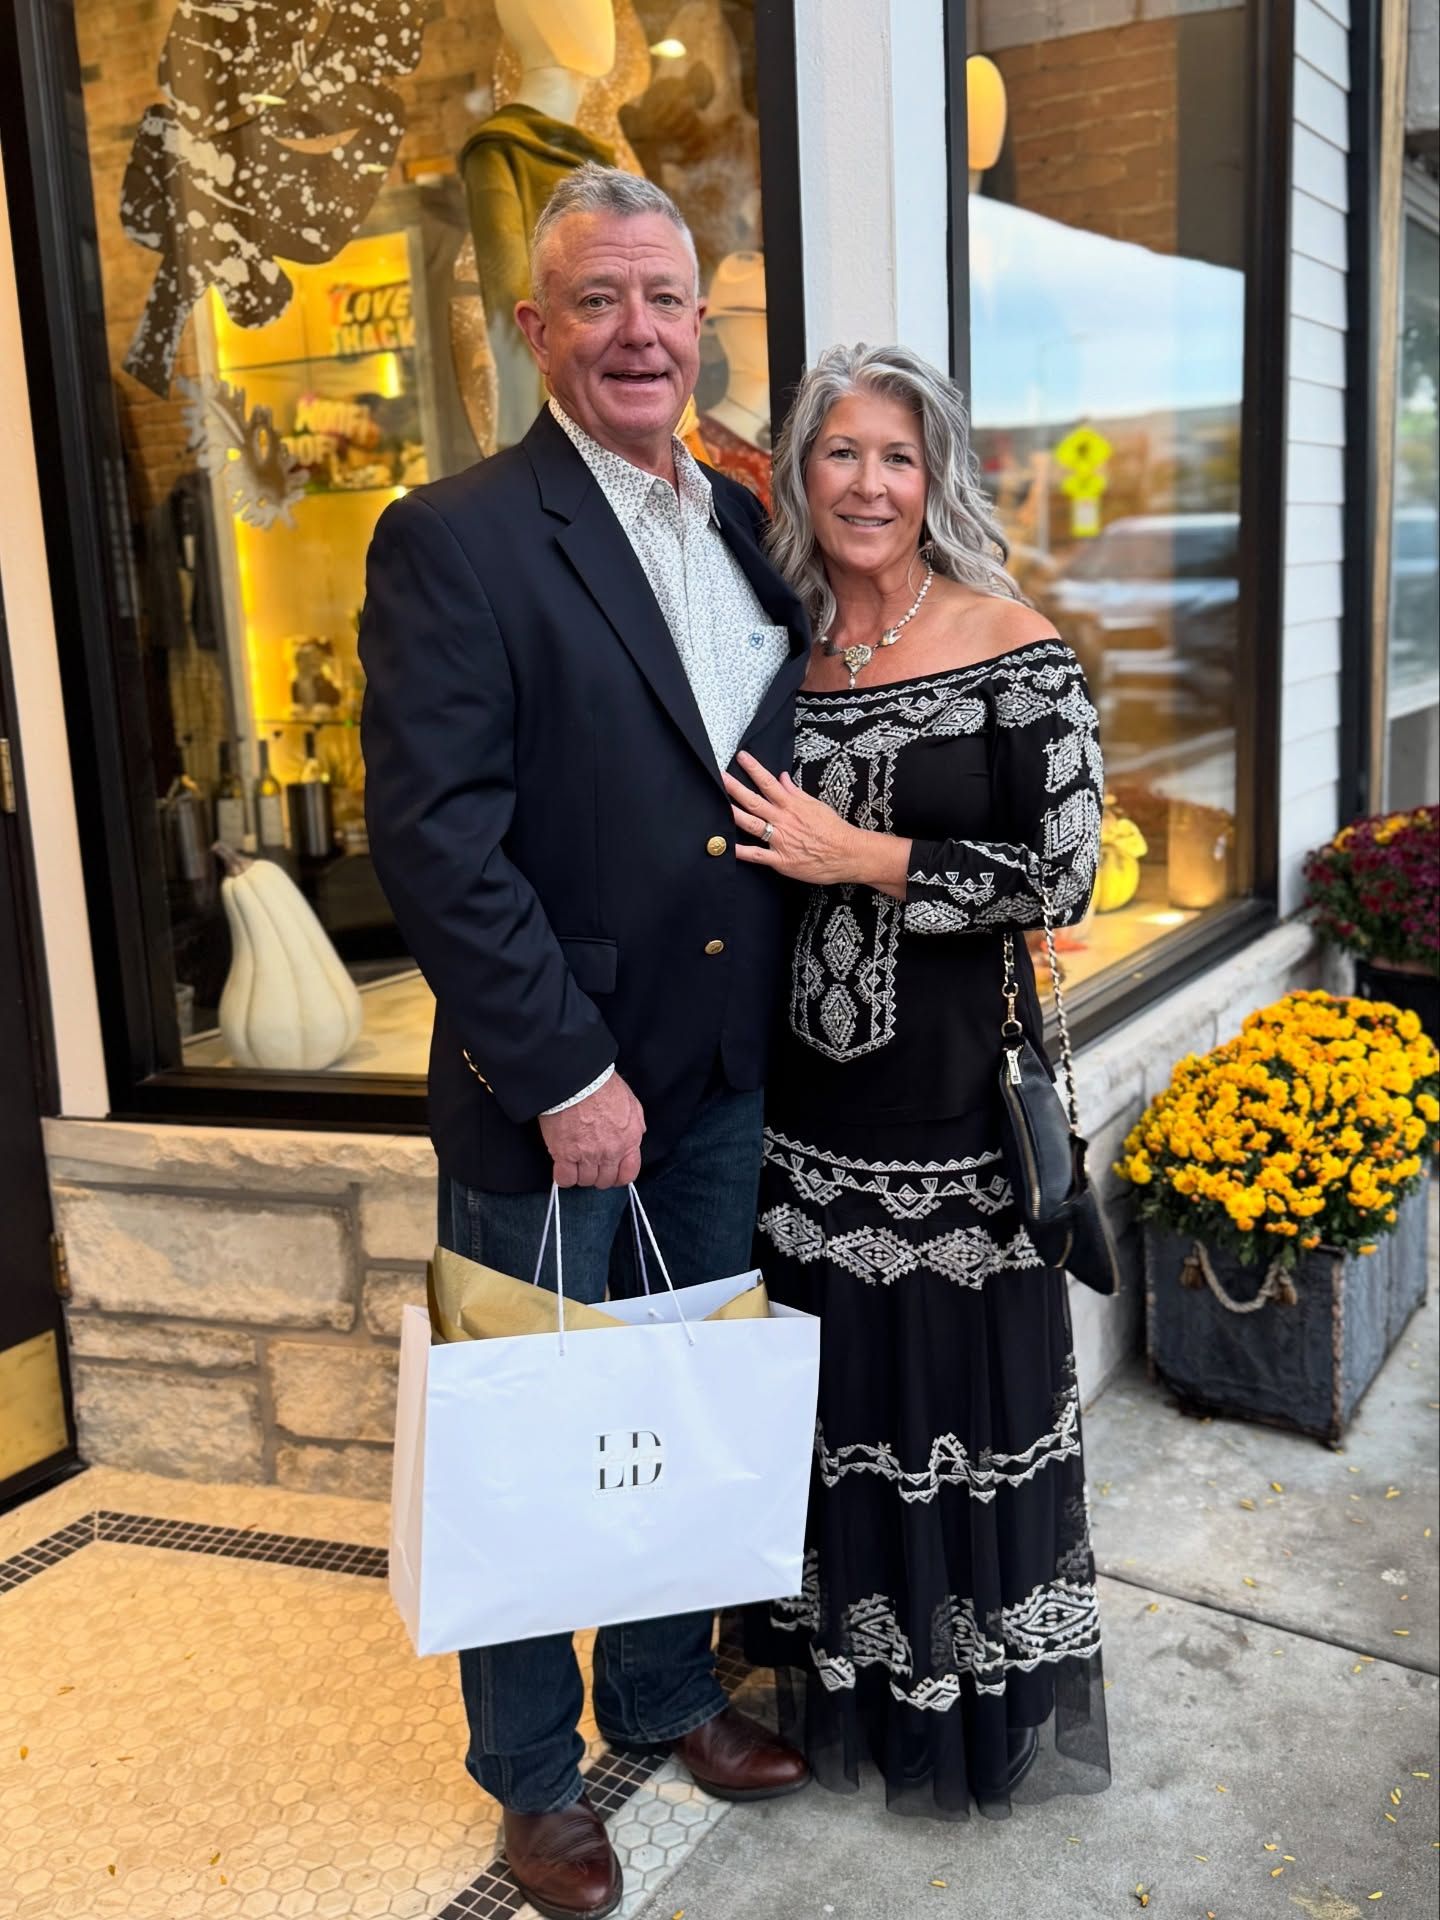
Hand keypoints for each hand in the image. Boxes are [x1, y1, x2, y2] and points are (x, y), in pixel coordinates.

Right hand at [539, 1071, 644, 1188]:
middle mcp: (610, 1152)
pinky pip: (565, 1179)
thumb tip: (636, 1135)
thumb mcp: (631, 1103)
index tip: (610, 1171)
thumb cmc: (603, 1085)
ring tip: (574, 1162)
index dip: (618, 1176)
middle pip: (604, 1181)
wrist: (577, 1080)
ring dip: (580, 1175)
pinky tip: (562, 1166)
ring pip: (585, 1181)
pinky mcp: (564, 1154)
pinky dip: (563, 1177)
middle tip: (589, 1164)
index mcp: (629, 1140)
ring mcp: (587, 1155)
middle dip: (597, 1175)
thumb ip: (636, 1124)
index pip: (628, 1174)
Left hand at [724, 751, 895, 887]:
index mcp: (792, 806)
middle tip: (719, 776)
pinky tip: (726, 847)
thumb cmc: (834, 829)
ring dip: (734, 813)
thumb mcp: (816, 805)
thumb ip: (796, 792)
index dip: (753, 769)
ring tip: (717, 804)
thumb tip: (782, 777)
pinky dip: (741, 852)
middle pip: (754, 801)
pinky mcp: (781, 860)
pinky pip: (757, 855)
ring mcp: (780, 840)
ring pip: (751, 825)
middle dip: (735, 788)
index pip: (768, 783)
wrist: (848, 854)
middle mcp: (783, 821)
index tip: (741, 757)